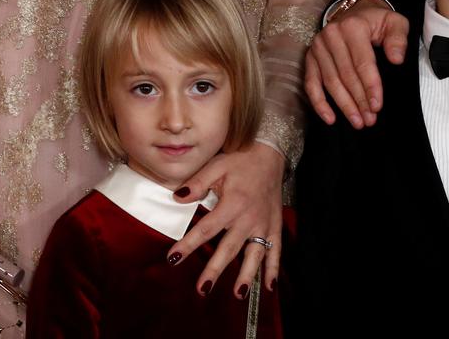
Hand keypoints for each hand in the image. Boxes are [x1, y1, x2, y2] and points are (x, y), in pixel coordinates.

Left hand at [168, 141, 284, 296]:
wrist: (270, 154)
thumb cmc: (241, 160)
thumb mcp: (217, 165)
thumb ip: (197, 183)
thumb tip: (177, 198)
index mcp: (233, 203)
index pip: (206, 229)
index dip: (188, 244)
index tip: (173, 258)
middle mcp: (249, 218)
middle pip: (229, 248)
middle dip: (215, 269)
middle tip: (202, 289)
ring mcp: (264, 224)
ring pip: (254, 254)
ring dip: (246, 275)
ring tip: (237, 294)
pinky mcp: (274, 226)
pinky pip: (275, 250)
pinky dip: (273, 269)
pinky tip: (268, 287)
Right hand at [303, 1, 409, 127]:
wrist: (355, 10)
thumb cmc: (376, 21)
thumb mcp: (395, 22)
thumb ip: (398, 39)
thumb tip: (396, 59)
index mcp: (353, 27)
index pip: (362, 62)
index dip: (370, 86)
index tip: (377, 106)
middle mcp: (331, 36)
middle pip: (345, 75)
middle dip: (358, 100)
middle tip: (370, 119)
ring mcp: (318, 47)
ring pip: (330, 82)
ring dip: (343, 105)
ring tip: (357, 121)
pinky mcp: (310, 57)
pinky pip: (311, 83)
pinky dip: (319, 103)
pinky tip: (330, 118)